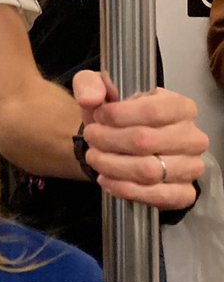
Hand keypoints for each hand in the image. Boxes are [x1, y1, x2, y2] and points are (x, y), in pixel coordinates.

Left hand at [73, 69, 206, 208]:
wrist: (117, 143)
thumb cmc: (114, 114)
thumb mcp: (97, 87)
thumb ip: (89, 84)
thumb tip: (91, 99)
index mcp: (179, 106)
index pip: (153, 111)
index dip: (118, 115)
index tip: (99, 116)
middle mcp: (192, 137)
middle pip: (146, 141)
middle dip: (108, 140)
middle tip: (91, 137)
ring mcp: (191, 167)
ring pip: (148, 171)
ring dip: (112, 165)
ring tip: (94, 157)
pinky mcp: (184, 193)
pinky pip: (158, 196)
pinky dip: (125, 189)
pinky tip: (106, 179)